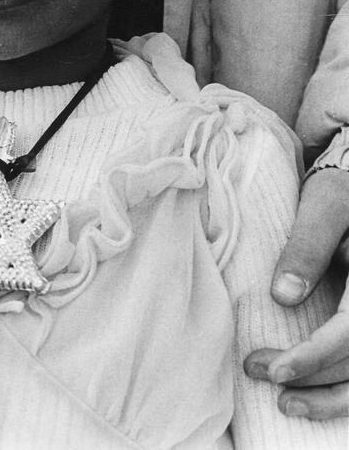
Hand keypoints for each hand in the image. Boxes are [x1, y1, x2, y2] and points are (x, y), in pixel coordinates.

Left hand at [245, 168, 348, 418]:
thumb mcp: (325, 204)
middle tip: (256, 369)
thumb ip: (307, 247)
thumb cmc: (343, 190)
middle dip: (309, 375)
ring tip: (284, 404)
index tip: (276, 370)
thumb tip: (283, 296)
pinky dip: (342, 391)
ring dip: (330, 397)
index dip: (315, 356)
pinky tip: (312, 398)